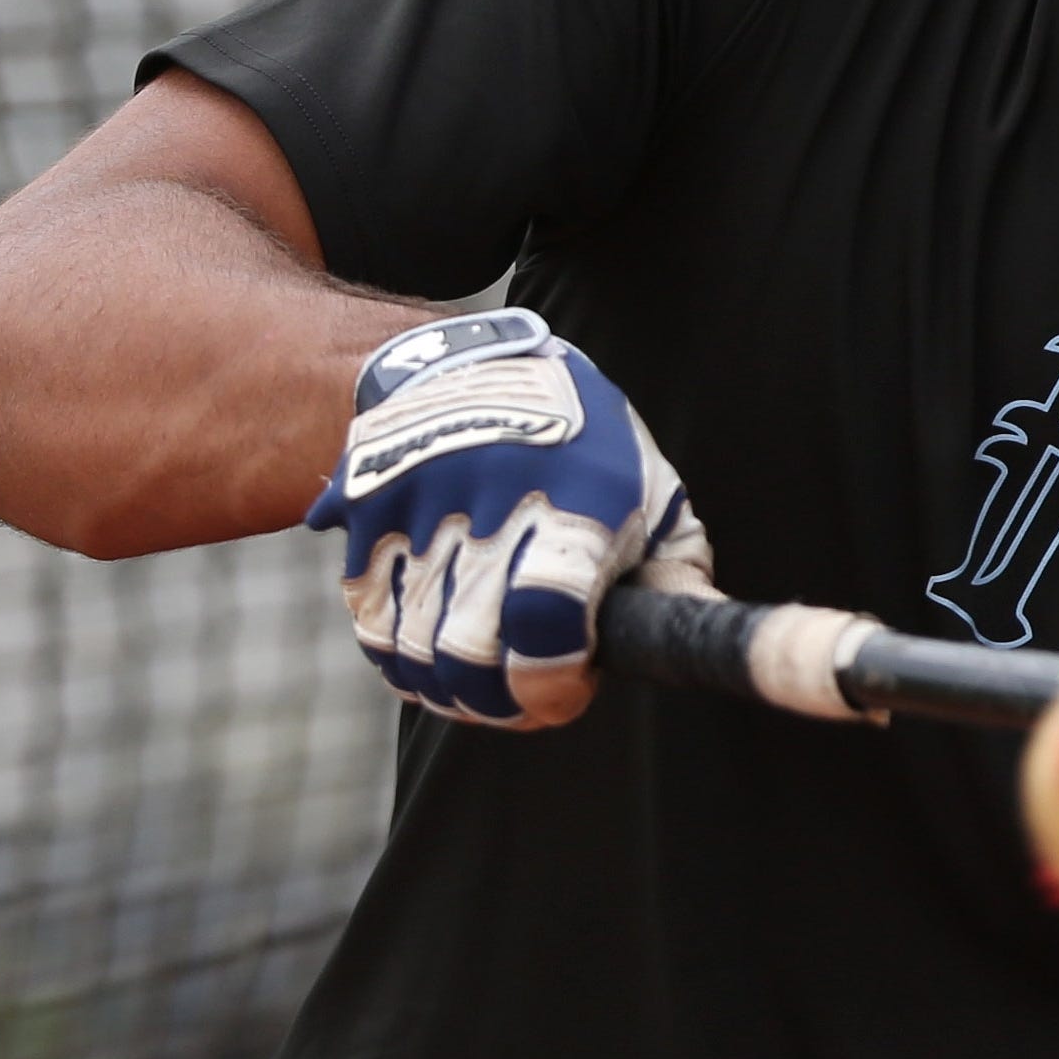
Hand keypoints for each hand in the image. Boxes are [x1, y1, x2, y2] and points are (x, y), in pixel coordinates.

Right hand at [306, 308, 709, 727]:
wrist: (482, 359)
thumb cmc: (588, 446)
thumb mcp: (652, 496)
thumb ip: (675, 579)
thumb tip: (695, 647)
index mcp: (577, 496)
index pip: (544, 619)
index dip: (551, 683)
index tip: (569, 689)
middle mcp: (490, 494)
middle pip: (468, 648)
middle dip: (501, 700)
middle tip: (528, 694)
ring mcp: (418, 499)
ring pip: (410, 646)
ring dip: (448, 686)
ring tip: (484, 678)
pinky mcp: (364, 506)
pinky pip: (367, 618)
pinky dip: (398, 654)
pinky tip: (435, 650)